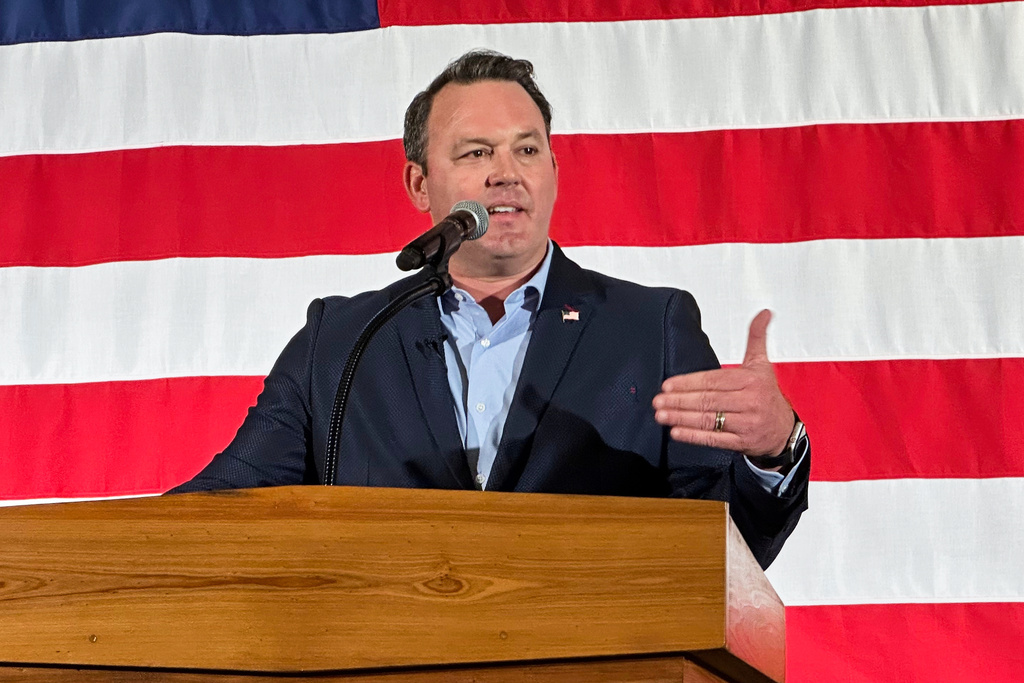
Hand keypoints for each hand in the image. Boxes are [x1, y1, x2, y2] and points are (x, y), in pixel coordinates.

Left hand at [653, 309, 793, 457]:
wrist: (784, 430)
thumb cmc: (768, 395)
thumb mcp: (762, 364)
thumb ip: (757, 337)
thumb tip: (763, 313)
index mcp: (751, 381)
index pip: (714, 380)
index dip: (689, 383)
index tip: (668, 385)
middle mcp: (749, 401)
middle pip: (708, 400)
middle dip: (679, 401)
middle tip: (658, 401)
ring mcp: (746, 423)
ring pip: (709, 420)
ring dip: (682, 418)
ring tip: (662, 415)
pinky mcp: (742, 442)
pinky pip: (715, 439)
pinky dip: (694, 436)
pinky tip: (677, 433)